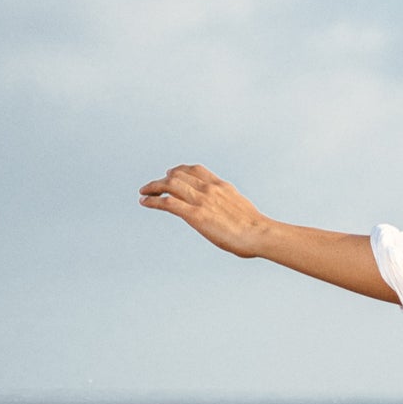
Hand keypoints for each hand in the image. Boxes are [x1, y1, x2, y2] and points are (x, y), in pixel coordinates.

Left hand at [139, 165, 267, 257]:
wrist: (259, 234)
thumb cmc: (255, 228)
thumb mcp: (240, 208)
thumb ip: (229, 204)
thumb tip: (228, 213)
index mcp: (221, 185)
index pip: (195, 169)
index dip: (180, 170)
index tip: (171, 173)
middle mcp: (209, 188)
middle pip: (179, 174)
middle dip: (163, 178)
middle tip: (153, 185)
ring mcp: (201, 200)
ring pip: (169, 185)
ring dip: (153, 186)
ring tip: (144, 191)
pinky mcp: (195, 215)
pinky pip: (167, 203)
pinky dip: (153, 200)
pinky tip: (144, 202)